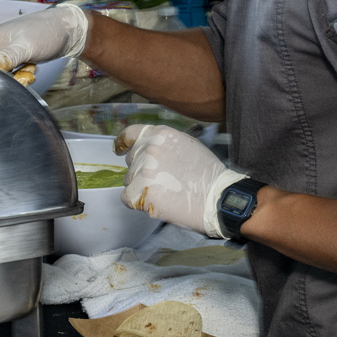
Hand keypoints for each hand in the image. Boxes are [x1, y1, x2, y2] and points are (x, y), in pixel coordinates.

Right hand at [0, 3, 90, 71]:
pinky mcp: (11, 57)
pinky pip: (9, 74)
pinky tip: (30, 68)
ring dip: (15, 78)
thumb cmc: (47, 31)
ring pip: (0, 75)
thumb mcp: (26, 45)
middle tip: (25, 75)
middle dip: (6, 79)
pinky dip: (20, 76)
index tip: (9, 80)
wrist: (65, 29)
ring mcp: (1, 51)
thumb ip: (8, 57)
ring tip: (30, 69)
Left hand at [114, 125, 244, 238]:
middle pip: (131, 161)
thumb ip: (163, 144)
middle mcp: (149, 149)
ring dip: (141, 187)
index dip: (123, 143)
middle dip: (141, 171)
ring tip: (166, 191)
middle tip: (163, 181)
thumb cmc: (207, 175)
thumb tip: (145, 149)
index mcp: (161, 135)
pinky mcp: (141, 192)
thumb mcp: (187, 145)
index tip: (119, 150)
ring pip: (128, 180)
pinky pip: (126, 197)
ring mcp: (144, 171)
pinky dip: (137, 201)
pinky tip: (156, 201)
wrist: (217, 199)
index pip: (131, 134)